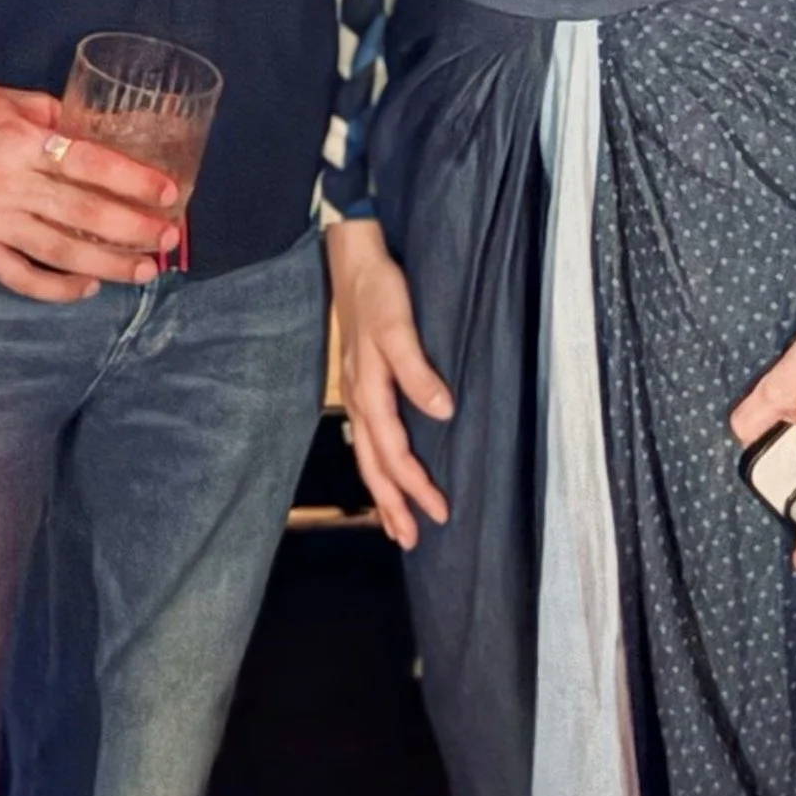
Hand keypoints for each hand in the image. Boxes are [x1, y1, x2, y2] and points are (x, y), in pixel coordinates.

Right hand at [0, 59, 185, 302]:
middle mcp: (4, 185)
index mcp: (19, 142)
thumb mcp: (10, 100)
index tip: (169, 192)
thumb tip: (98, 138)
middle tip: (169, 236)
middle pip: (84, 214)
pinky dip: (57, 287)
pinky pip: (19, 276)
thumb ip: (55, 121)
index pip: (92, 165)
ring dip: (108, 263)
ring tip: (145, 269)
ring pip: (59, 252)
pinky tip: (88, 286)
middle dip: (135, 229)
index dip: (135, 181)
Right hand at [326, 216, 453, 548]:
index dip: (414, 485)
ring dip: (383, 489)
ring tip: (397, 521)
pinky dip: (377, 461)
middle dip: (393, 504)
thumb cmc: (377, 288)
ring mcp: (357, 389)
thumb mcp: (398, 324)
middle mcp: (359, 396)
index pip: (392, 452)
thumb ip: (417, 369)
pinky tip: (385, 466)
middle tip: (412, 539)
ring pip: (368, 453)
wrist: (353, 256)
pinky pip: (368, 433)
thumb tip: (442, 411)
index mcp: (368, 389)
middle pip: (374, 464)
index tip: (438, 511)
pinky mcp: (361, 378)